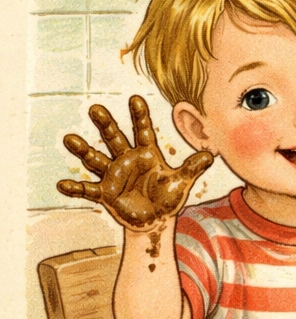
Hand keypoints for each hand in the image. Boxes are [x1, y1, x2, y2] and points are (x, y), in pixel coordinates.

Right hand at [57, 95, 213, 230]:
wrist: (155, 220)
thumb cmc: (167, 198)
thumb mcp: (181, 182)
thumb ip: (193, 168)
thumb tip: (211, 155)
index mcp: (146, 154)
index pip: (142, 130)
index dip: (139, 115)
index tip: (135, 98)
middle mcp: (126, 160)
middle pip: (114, 138)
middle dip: (106, 124)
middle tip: (95, 108)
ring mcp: (114, 176)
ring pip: (96, 159)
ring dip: (82, 150)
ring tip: (69, 139)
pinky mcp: (105, 193)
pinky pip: (87, 190)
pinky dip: (75, 188)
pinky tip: (61, 184)